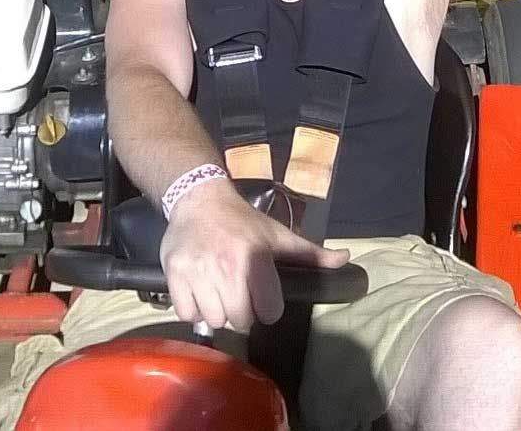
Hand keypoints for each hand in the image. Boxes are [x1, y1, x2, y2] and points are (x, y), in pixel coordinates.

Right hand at [160, 180, 349, 331]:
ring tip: (218, 290)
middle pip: (240, 321)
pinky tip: (199, 290)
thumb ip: (311, 253)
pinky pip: (186, 313)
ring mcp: (199, 271)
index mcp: (257, 259)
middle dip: (241, 311)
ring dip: (217, 311)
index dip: (267, 306)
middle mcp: (228, 267)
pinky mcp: (175, 274)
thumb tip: (346, 259)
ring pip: (214, 320)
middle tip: (238, 291)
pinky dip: (192, 308)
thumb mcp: (278, 234)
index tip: (261, 294)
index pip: (269, 313)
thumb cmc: (243, 221)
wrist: (199, 198)